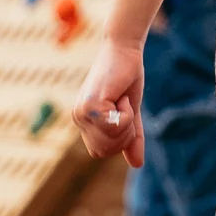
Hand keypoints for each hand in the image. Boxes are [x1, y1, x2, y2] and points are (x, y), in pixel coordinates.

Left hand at [72, 39, 145, 167]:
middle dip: (124, 134)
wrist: (125, 50)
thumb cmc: (126, 78)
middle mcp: (78, 118)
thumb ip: (131, 138)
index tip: (123, 113)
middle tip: (124, 106)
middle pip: (106, 150)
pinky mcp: (91, 105)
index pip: (102, 152)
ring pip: (112, 139)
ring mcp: (82, 112)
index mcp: (83, 122)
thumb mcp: (130, 114)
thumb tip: (137, 164)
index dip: (120, 140)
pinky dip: (126, 112)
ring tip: (121, 99)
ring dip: (126, 121)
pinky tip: (120, 95)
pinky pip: (117, 125)